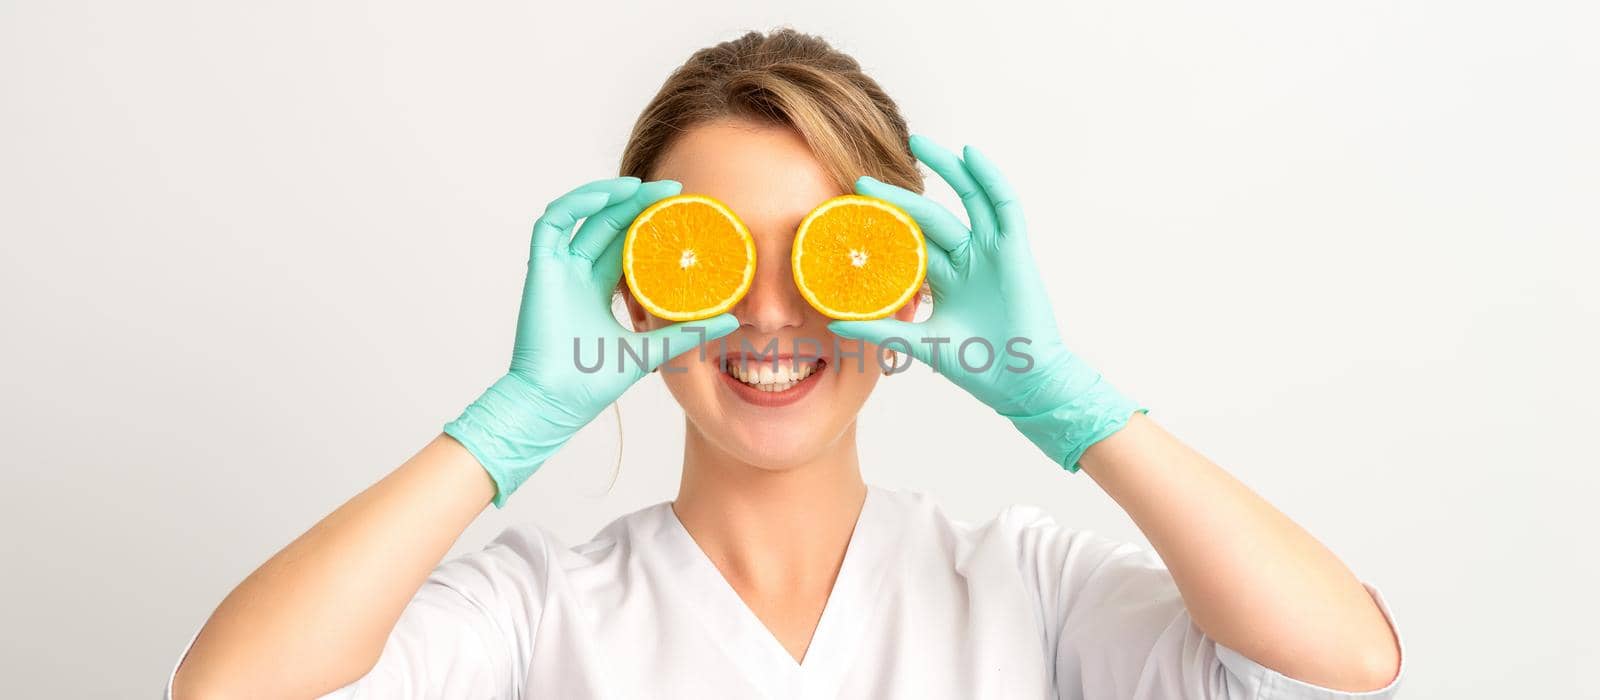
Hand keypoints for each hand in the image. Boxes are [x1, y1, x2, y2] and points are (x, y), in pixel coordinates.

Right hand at [445, 177, 736, 505]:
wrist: (556, 402)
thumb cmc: (594, 383)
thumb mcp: (652, 350)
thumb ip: (687, 332)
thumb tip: (732, 319)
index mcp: (599, 290)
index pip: (625, 244)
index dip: (649, 222)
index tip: (681, 208)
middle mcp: (577, 274)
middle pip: (608, 225)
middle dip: (637, 203)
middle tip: (672, 189)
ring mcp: (558, 270)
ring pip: (582, 216)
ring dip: (609, 196)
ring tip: (641, 187)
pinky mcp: (540, 269)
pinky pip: (553, 224)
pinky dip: (576, 204)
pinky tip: (607, 196)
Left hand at [828, 135, 1143, 470]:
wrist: (1022, 382)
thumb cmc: (978, 366)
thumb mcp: (920, 342)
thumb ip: (881, 329)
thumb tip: (834, 324)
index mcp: (946, 280)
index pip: (910, 241)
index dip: (885, 223)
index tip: (851, 210)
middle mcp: (968, 260)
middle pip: (931, 215)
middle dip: (899, 196)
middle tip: (863, 178)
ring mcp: (993, 252)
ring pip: (968, 198)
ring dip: (948, 169)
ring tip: (919, 143)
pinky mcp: (1015, 250)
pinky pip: (1004, 205)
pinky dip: (989, 178)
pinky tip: (970, 154)